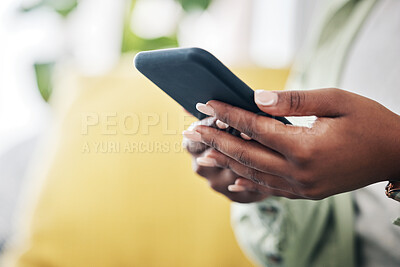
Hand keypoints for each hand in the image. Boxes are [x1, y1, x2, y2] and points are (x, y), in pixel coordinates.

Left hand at [188, 88, 399, 199]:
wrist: (396, 154)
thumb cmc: (370, 122)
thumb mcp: (337, 100)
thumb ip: (295, 101)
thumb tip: (257, 99)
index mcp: (306, 147)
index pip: (255, 127)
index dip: (227, 114)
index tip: (205, 103)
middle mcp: (299, 172)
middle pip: (246, 154)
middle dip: (215, 140)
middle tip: (191, 129)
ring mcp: (301, 187)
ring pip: (252, 174)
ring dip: (225, 161)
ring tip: (201, 152)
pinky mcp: (305, 193)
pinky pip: (268, 189)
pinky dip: (247, 182)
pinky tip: (232, 178)